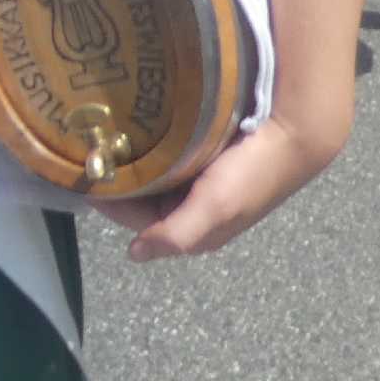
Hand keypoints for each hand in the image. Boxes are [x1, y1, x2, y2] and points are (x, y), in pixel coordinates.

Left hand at [99, 110, 343, 261]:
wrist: (292, 133)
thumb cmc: (250, 174)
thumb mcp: (214, 209)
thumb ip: (175, 234)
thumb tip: (135, 253)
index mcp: (194, 229)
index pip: (137, 220)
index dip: (111, 200)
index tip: (87, 173)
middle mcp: (194, 208)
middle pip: (142, 198)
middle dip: (120, 179)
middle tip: (95, 147)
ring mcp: (200, 182)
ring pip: (153, 176)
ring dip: (133, 161)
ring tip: (109, 135)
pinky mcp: (206, 157)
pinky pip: (167, 155)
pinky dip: (151, 146)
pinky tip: (137, 127)